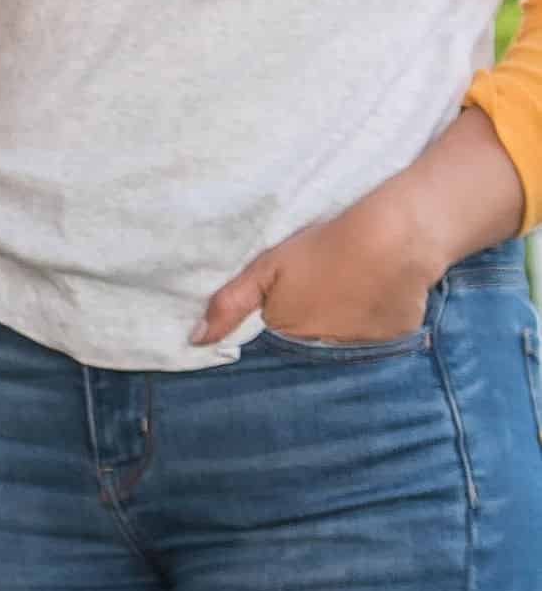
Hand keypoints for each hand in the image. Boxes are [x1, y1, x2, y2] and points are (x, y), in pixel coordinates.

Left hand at [194, 195, 435, 349]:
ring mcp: (359, 349)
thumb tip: (196, 340)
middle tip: (325, 289)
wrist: (393, 240)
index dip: (283, 320)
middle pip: (309, 343)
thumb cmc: (324, 248)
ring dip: (344, 324)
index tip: (293, 301)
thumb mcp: (267, 268)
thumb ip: (230, 304)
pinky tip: (378, 294)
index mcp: (288, 333)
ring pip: (343, 341)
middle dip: (310, 325)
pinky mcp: (393, 341)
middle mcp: (321, 350)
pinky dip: (375, 322)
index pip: (276, 341)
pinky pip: (378, 338)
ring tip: (352, 290)